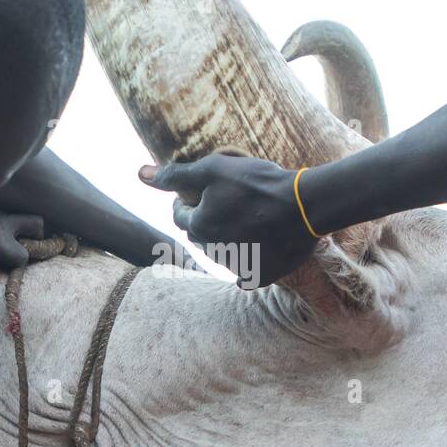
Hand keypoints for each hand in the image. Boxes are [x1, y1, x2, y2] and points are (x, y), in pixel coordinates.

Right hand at [0, 199, 43, 274]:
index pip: (14, 207)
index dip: (18, 225)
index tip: (13, 238)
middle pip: (33, 209)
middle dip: (35, 232)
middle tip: (23, 250)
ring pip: (38, 227)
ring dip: (30, 246)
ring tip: (13, 262)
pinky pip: (23, 256)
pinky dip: (16, 267)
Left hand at [139, 153, 318, 286]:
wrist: (306, 206)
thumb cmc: (258, 184)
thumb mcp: (214, 169)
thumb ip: (176, 175)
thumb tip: (140, 174)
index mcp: (199, 227)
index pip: (179, 215)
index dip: (186, 201)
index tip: (199, 192)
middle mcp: (213, 251)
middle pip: (199, 235)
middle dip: (205, 220)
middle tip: (225, 202)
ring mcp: (237, 267)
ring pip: (220, 252)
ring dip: (224, 238)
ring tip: (244, 219)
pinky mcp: (259, 276)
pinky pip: (246, 271)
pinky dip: (248, 258)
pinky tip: (260, 242)